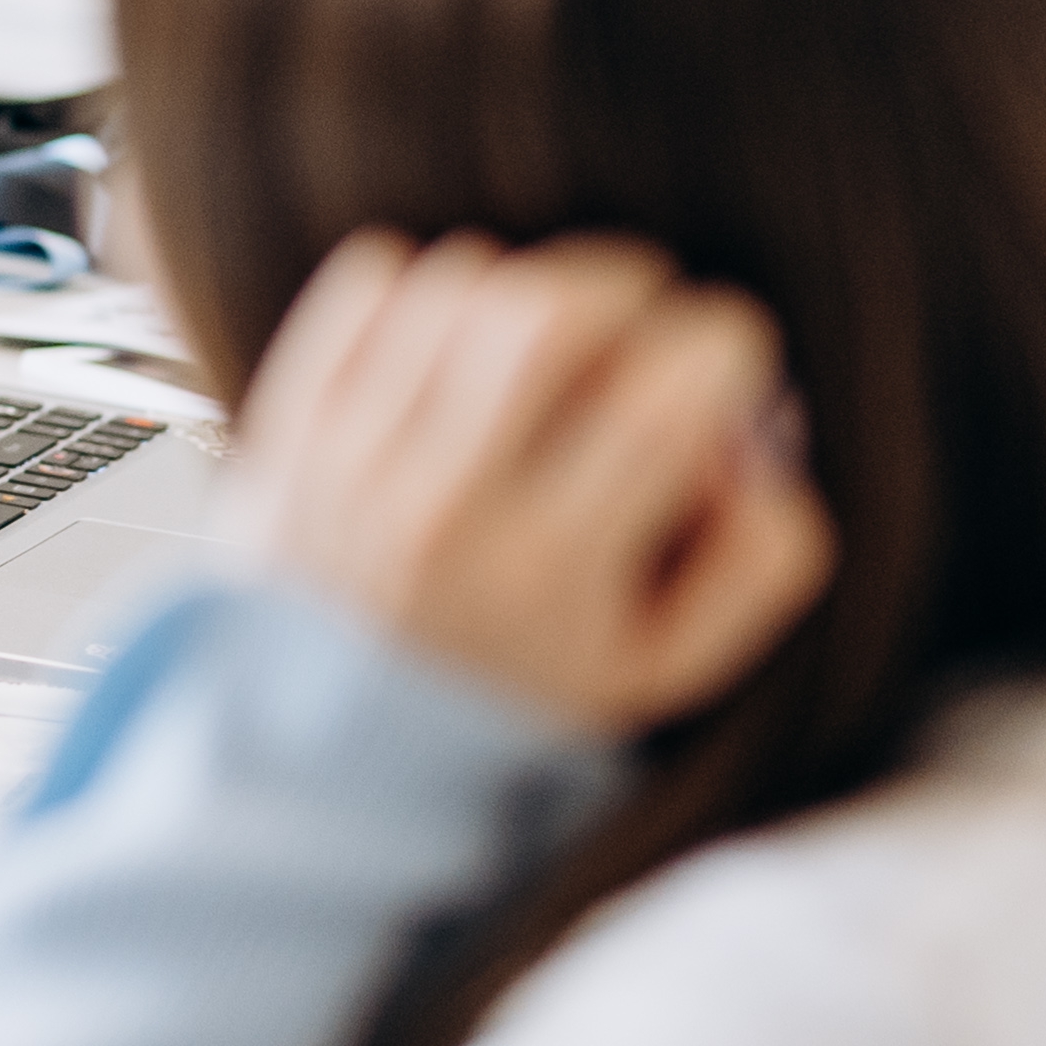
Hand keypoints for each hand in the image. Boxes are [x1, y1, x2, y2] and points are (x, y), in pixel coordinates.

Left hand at [213, 231, 832, 735]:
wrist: (334, 762)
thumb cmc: (520, 700)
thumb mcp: (668, 670)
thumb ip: (756, 558)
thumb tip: (760, 436)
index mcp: (553, 572)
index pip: (667, 397)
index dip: (725, 349)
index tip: (724, 365)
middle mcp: (444, 511)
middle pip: (552, 310)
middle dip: (628, 287)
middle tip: (643, 324)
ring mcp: (351, 466)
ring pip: (460, 284)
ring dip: (529, 288)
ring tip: (547, 346)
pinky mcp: (285, 436)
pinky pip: (363, 289)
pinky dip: (422, 283)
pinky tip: (450, 341)